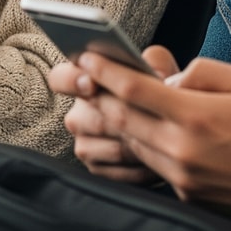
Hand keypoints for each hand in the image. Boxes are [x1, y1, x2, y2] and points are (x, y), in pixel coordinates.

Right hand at [50, 46, 179, 185]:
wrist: (171, 128)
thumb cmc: (159, 90)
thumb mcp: (159, 66)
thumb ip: (155, 60)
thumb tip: (155, 73)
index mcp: (83, 82)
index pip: (60, 79)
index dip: (71, 81)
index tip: (93, 83)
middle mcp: (78, 114)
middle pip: (92, 119)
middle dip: (126, 119)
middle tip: (155, 117)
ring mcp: (84, 142)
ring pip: (112, 146)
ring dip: (142, 144)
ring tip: (165, 138)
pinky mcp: (96, 167)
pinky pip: (119, 170)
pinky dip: (143, 166)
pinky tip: (160, 157)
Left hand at [73, 47, 230, 226]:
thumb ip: (201, 72)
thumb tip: (168, 77)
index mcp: (197, 115)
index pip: (134, 89)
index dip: (105, 71)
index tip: (88, 56)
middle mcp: (183, 147)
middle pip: (122, 117)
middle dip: (100, 95)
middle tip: (87, 77)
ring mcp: (182, 174)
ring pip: (132, 142)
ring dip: (117, 121)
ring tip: (108, 100)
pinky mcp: (185, 192)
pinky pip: (151, 164)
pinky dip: (141, 144)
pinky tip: (141, 130)